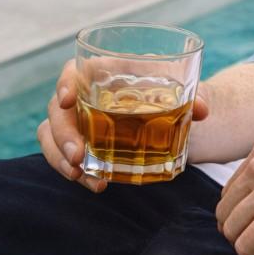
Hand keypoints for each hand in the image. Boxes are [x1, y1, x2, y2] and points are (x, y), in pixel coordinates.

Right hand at [36, 58, 211, 192]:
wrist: (172, 116)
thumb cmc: (169, 93)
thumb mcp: (182, 90)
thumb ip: (193, 95)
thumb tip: (202, 109)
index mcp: (103, 72)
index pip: (72, 71)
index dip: (65, 83)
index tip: (68, 100)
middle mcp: (84, 96)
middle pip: (57, 110)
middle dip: (62, 134)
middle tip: (78, 156)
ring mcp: (78, 121)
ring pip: (52, 136)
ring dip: (59, 158)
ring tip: (80, 176)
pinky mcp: (81, 144)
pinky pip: (65, 157)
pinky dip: (75, 171)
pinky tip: (97, 183)